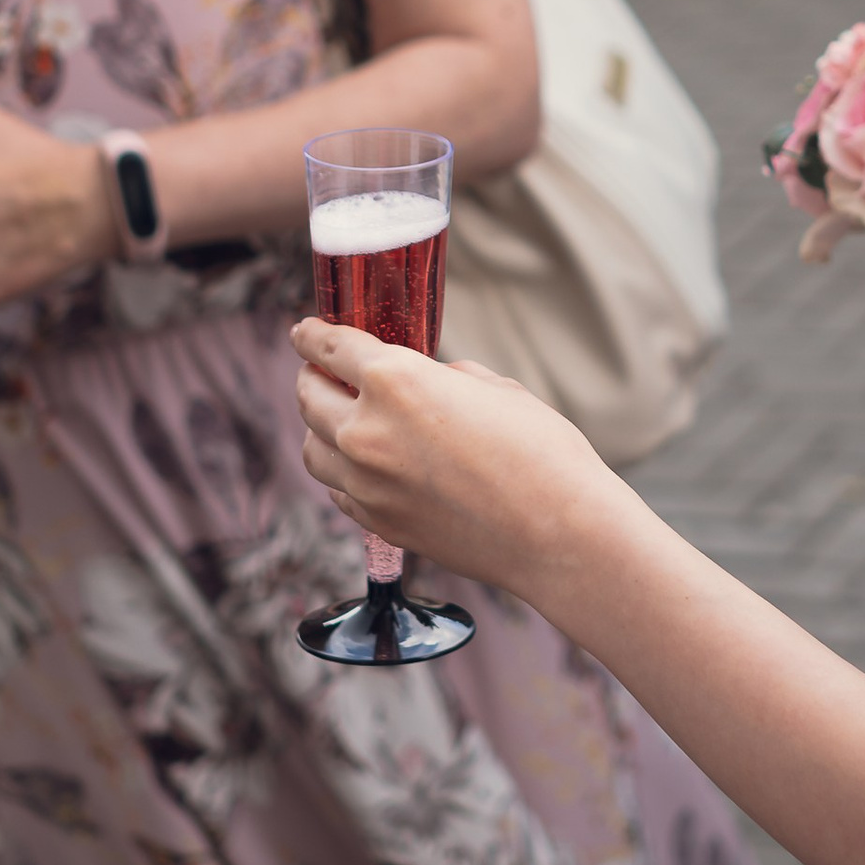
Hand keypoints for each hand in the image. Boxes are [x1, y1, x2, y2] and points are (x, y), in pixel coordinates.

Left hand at [294, 319, 617, 609]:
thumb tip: (424, 381)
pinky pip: (338, 491)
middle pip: (308, 396)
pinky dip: (341, 474)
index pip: (330, 348)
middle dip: (312, 377)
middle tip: (322, 373)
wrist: (558, 532)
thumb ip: (441, 377)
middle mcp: (366, 431)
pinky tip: (363, 467)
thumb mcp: (492, 386)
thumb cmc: (541, 451)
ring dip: (319, 429)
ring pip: (312, 449)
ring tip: (338, 422)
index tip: (305, 332)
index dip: (312, 335)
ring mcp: (367, 484)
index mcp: (394, 380)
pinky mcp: (378, 523)